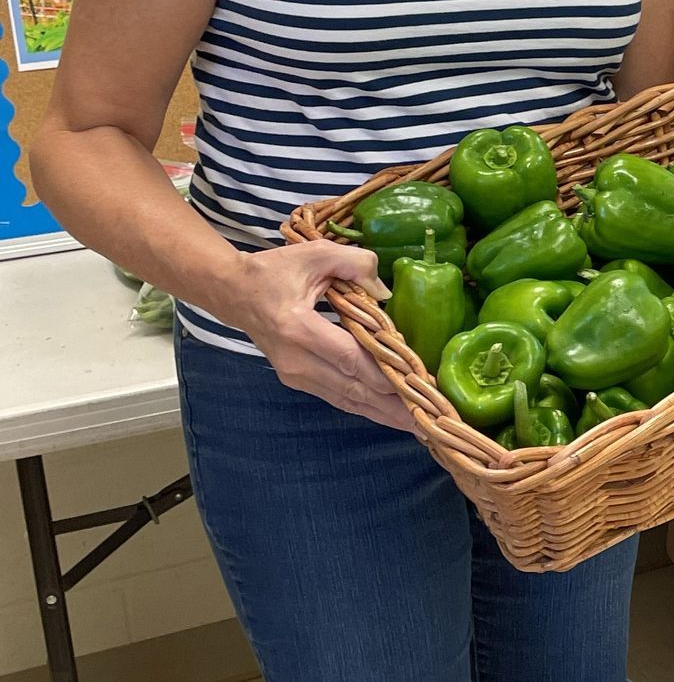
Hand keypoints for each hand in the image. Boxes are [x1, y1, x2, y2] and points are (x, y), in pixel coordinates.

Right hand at [221, 241, 413, 431]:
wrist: (234, 294)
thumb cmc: (275, 272)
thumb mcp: (313, 254)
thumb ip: (352, 262)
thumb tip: (384, 291)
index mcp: (297, 327)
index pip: (348, 357)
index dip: (383, 373)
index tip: (417, 383)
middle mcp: (295, 359)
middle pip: (352, 388)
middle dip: (393, 403)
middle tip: (431, 417)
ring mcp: (295, 374)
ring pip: (347, 400)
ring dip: (384, 414)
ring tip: (420, 426)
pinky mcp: (298, 381)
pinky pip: (339, 398)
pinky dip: (368, 408)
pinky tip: (393, 417)